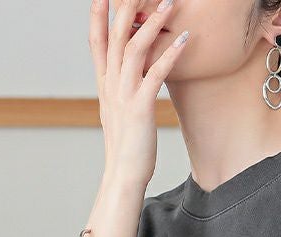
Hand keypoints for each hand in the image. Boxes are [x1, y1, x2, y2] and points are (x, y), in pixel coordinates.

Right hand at [89, 0, 189, 186]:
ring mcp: (124, 95)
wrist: (123, 175)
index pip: (96, 41)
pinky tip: (184, 41)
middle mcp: (110, 85)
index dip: (98, 14)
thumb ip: (123, 91)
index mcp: (104, 85)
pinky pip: (155, 74)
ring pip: (133, 48)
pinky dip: (170, 55)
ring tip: (168, 3)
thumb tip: (132, 78)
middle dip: (126, 6)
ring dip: (151, 23)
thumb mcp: (120, 113)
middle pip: (114, 35)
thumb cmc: (127, 147)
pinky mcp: (140, 108)